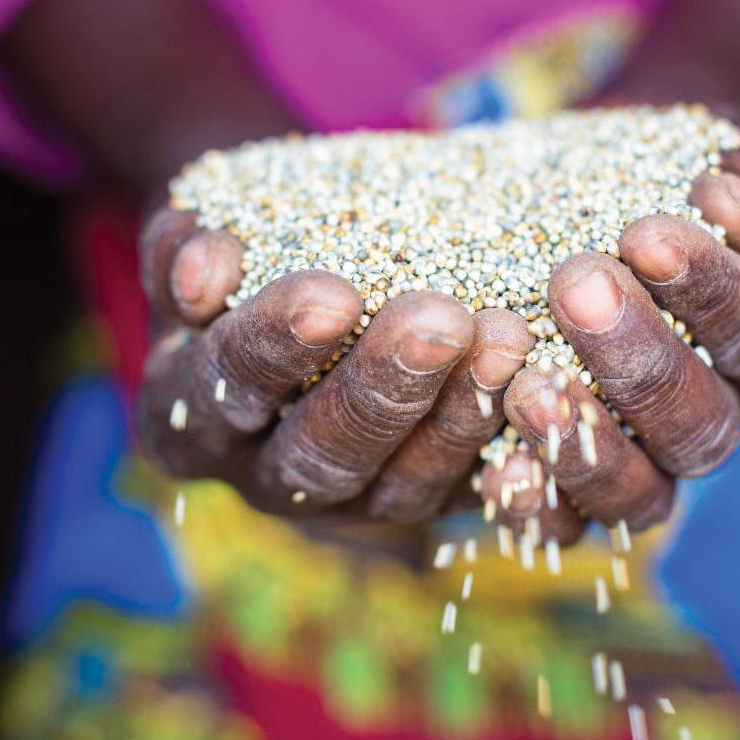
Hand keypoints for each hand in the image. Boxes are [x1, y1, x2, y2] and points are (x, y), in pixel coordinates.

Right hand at [137, 209, 535, 519]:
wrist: (291, 283)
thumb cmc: (242, 251)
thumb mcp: (200, 239)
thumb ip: (185, 248)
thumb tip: (203, 267)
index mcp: (190, 419)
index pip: (226, 389)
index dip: (275, 346)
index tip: (332, 294)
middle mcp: (268, 477)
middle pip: (321, 454)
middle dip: (383, 388)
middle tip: (441, 320)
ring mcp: (352, 500)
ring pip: (406, 486)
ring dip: (461, 415)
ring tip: (509, 336)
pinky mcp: (424, 496)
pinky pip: (472, 493)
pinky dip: (515, 458)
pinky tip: (554, 394)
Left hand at [480, 125, 739, 541]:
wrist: (575, 207)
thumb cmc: (639, 177)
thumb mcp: (685, 155)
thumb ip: (720, 171)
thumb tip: (729, 193)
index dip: (710, 289)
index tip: (645, 234)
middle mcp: (715, 418)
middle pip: (701, 423)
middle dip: (640, 359)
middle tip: (576, 286)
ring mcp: (645, 466)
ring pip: (641, 492)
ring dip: (586, 442)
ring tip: (528, 385)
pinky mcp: (570, 488)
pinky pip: (563, 523)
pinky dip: (535, 506)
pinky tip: (497, 473)